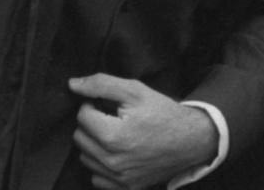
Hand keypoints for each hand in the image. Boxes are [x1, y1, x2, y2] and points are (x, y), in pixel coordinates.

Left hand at [69, 73, 217, 189]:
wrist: (190, 139)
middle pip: (80, 137)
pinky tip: (118, 152)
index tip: (109, 104)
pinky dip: (102, 164)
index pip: (82, 116)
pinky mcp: (124, 187)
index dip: (94, 104)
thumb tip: (73, 84)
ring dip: (95, 144)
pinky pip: (96, 177)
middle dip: (92, 124)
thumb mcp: (136, 90)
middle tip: (113, 117)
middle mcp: (112, 161)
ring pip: (85, 157)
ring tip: (116, 134)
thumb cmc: (163, 112)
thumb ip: (102, 84)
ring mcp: (118, 177)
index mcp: (113, 135)